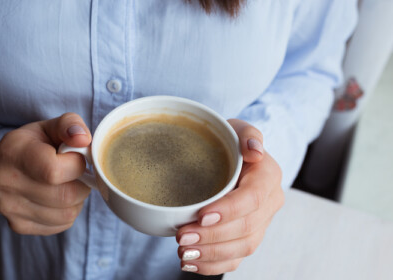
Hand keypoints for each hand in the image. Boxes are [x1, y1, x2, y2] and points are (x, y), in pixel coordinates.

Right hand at [0, 113, 91, 234]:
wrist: (17, 162)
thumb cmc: (41, 142)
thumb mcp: (55, 126)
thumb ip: (71, 125)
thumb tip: (82, 139)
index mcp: (12, 152)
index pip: (54, 171)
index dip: (76, 165)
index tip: (76, 158)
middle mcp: (4, 182)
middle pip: (64, 196)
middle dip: (81, 184)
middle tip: (77, 173)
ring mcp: (8, 207)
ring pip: (66, 213)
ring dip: (77, 199)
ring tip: (68, 184)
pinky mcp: (18, 225)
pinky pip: (61, 225)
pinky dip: (68, 212)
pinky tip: (59, 197)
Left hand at [176, 119, 283, 274]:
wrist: (235, 159)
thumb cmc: (231, 143)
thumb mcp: (237, 129)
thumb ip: (248, 134)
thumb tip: (255, 151)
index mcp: (268, 177)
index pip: (253, 198)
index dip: (230, 210)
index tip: (202, 216)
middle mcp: (269, 203)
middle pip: (246, 228)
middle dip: (213, 237)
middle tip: (182, 237)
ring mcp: (260, 223)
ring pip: (243, 247)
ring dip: (212, 254)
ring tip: (183, 252)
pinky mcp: (247, 237)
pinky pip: (236, 258)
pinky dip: (213, 265)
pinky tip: (191, 263)